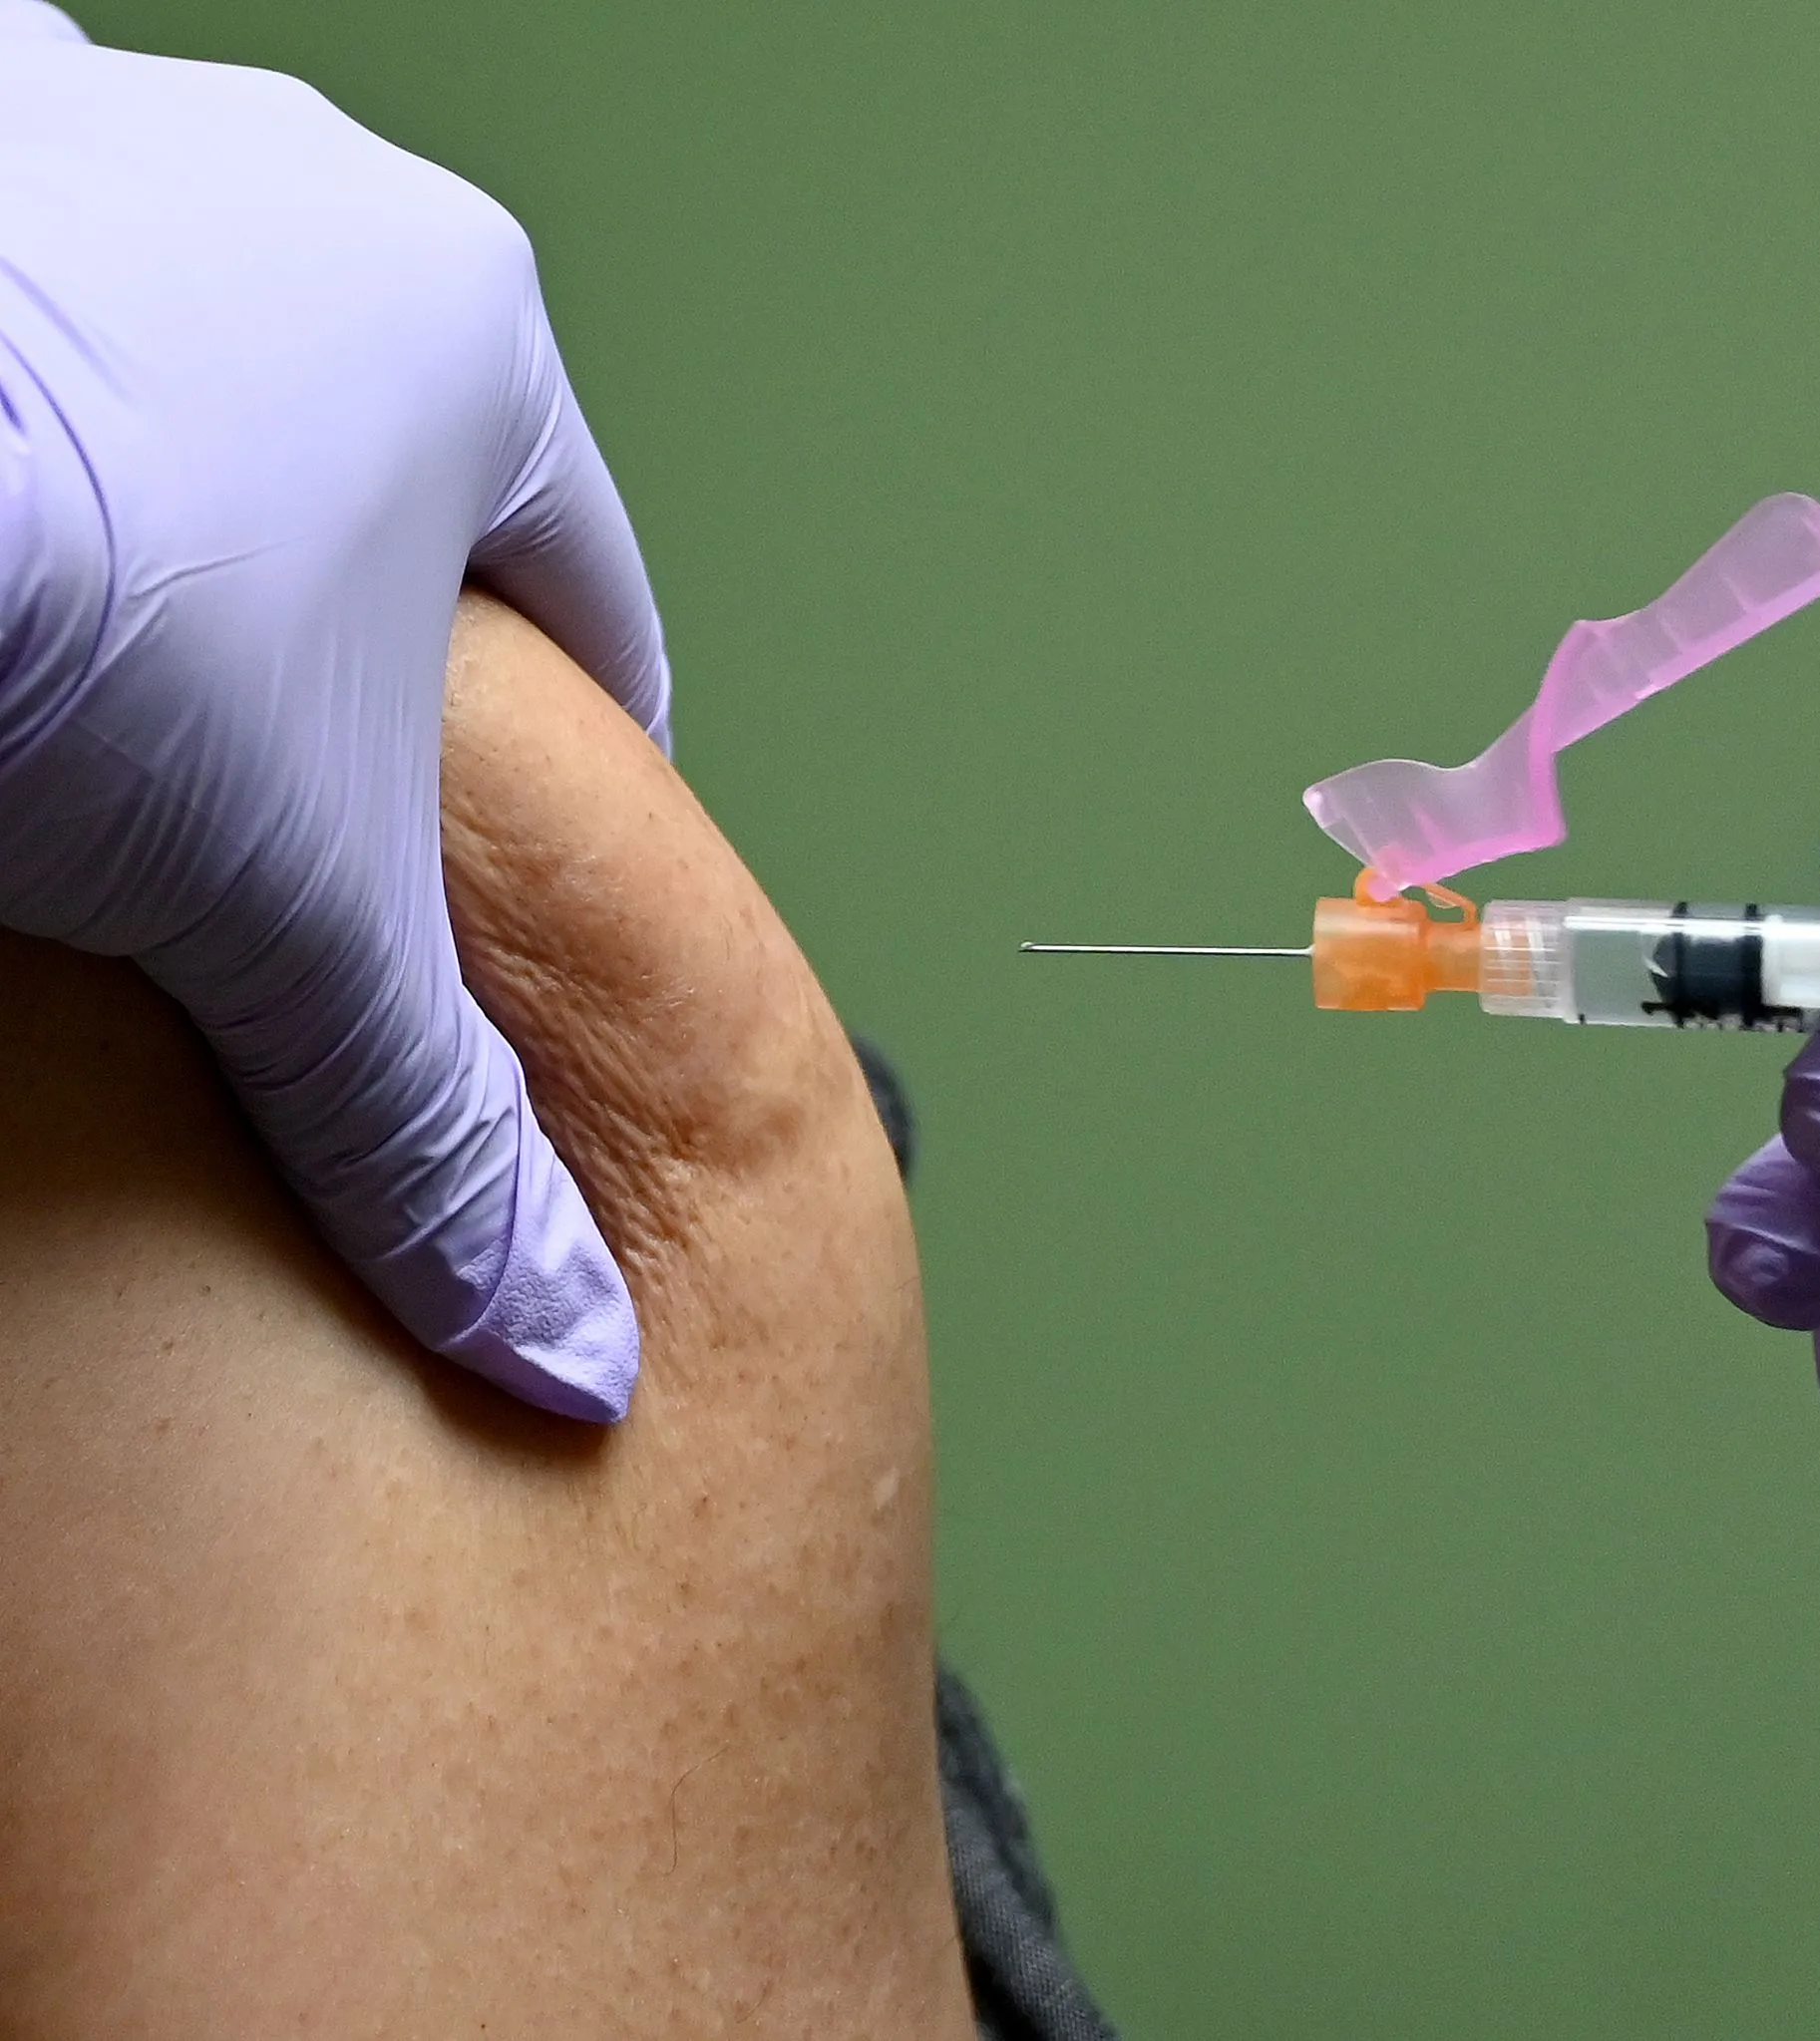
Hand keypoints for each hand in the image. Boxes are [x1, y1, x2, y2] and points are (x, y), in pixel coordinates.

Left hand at [0, 24, 667, 1415]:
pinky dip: (36, 472)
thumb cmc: (35, 575)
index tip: (546, 889)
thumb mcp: (287, 911)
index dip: (586, 794)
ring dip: (185, 555)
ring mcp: (106, 154)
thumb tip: (553, 1321)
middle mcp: (310, 209)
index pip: (603, 624)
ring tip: (103, 697)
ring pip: (218, 417)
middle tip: (280, 815)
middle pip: (403, 515)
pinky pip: (43, 346)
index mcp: (472, 346)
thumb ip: (434, 1124)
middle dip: (358, 677)